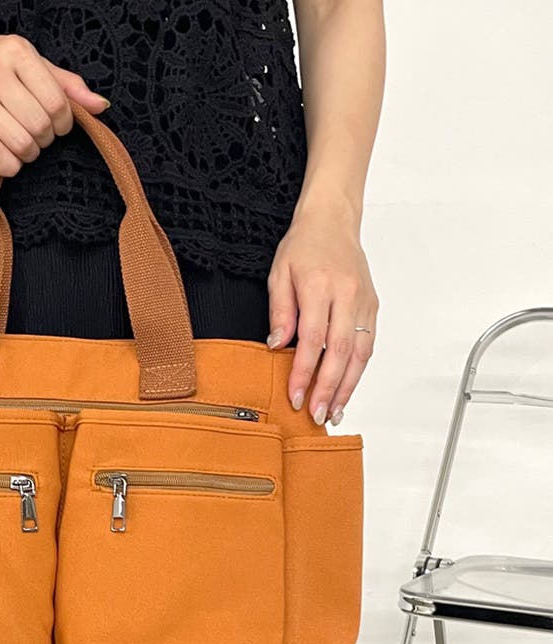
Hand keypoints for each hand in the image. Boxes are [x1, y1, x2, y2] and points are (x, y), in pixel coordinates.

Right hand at [0, 27, 109, 175]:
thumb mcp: (31, 63)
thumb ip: (66, 85)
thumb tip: (101, 106)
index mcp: (17, 52)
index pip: (56, 102)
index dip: (64, 124)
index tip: (57, 125)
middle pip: (39, 125)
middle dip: (45, 139)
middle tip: (38, 135)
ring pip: (19, 143)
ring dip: (29, 154)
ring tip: (24, 145)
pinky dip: (10, 166)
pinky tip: (10, 158)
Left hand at [265, 205, 378, 425]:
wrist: (333, 221)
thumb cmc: (304, 246)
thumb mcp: (279, 274)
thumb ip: (280, 312)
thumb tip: (278, 345)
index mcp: (320, 286)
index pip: (312, 340)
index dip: (303, 372)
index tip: (294, 396)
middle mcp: (347, 296)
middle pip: (340, 351)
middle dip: (328, 388)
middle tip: (317, 414)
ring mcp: (364, 303)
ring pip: (360, 353)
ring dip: (348, 386)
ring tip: (334, 411)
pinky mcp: (373, 307)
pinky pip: (368, 345)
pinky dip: (358, 371)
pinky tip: (347, 389)